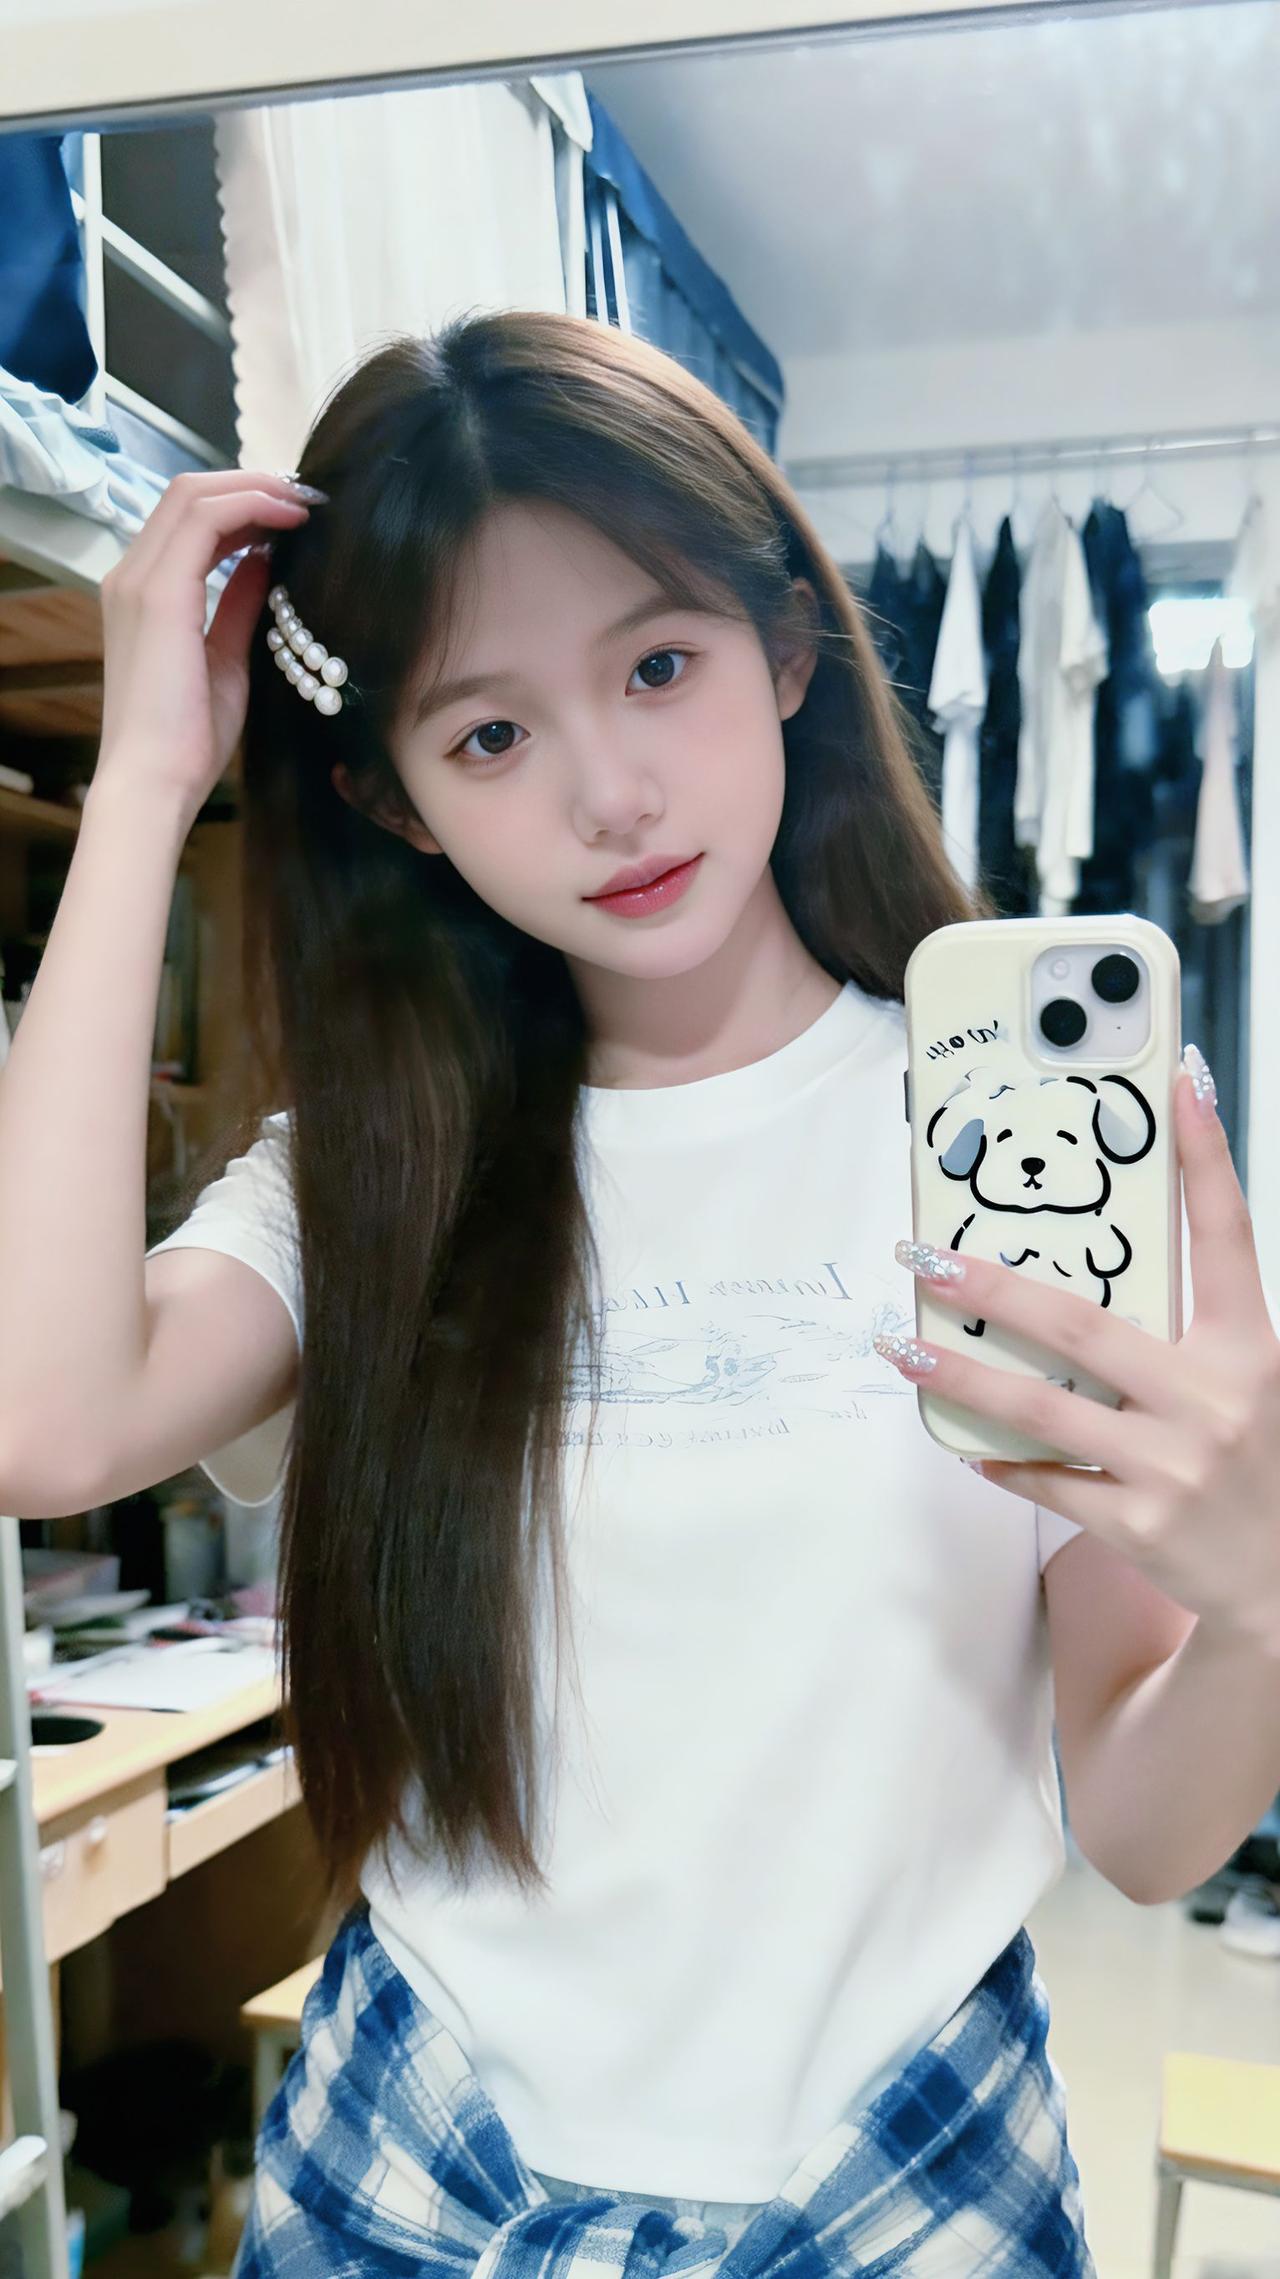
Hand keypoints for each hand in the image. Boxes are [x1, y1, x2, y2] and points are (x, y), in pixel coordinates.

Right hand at [95, 468, 323, 819]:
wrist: (156, 781)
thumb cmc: (188, 738)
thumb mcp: (226, 658)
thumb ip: (238, 605)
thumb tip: (267, 562)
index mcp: (143, 592)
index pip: (189, 519)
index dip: (243, 503)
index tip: (296, 515)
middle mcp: (131, 576)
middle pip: (189, 493)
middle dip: (252, 484)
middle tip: (307, 497)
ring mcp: (138, 580)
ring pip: (194, 494)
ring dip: (255, 488)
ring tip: (306, 502)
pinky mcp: (157, 593)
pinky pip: (206, 521)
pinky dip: (252, 508)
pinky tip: (292, 521)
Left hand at [879, 1052, 1279, 1652]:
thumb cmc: (1260, 1464)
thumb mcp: (1253, 1382)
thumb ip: (1195, 1327)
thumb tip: (1111, 1261)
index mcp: (1248, 1349)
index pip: (1225, 1234)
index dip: (1205, 1156)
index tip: (1178, 1081)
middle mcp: (1211, 1400)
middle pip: (1082, 1326)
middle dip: (993, 1288)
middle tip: (924, 1254)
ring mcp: (1171, 1465)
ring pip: (1042, 1408)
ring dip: (961, 1377)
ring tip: (903, 1347)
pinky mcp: (1138, 1524)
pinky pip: (1047, 1481)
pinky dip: (1001, 1459)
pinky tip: (960, 1440)